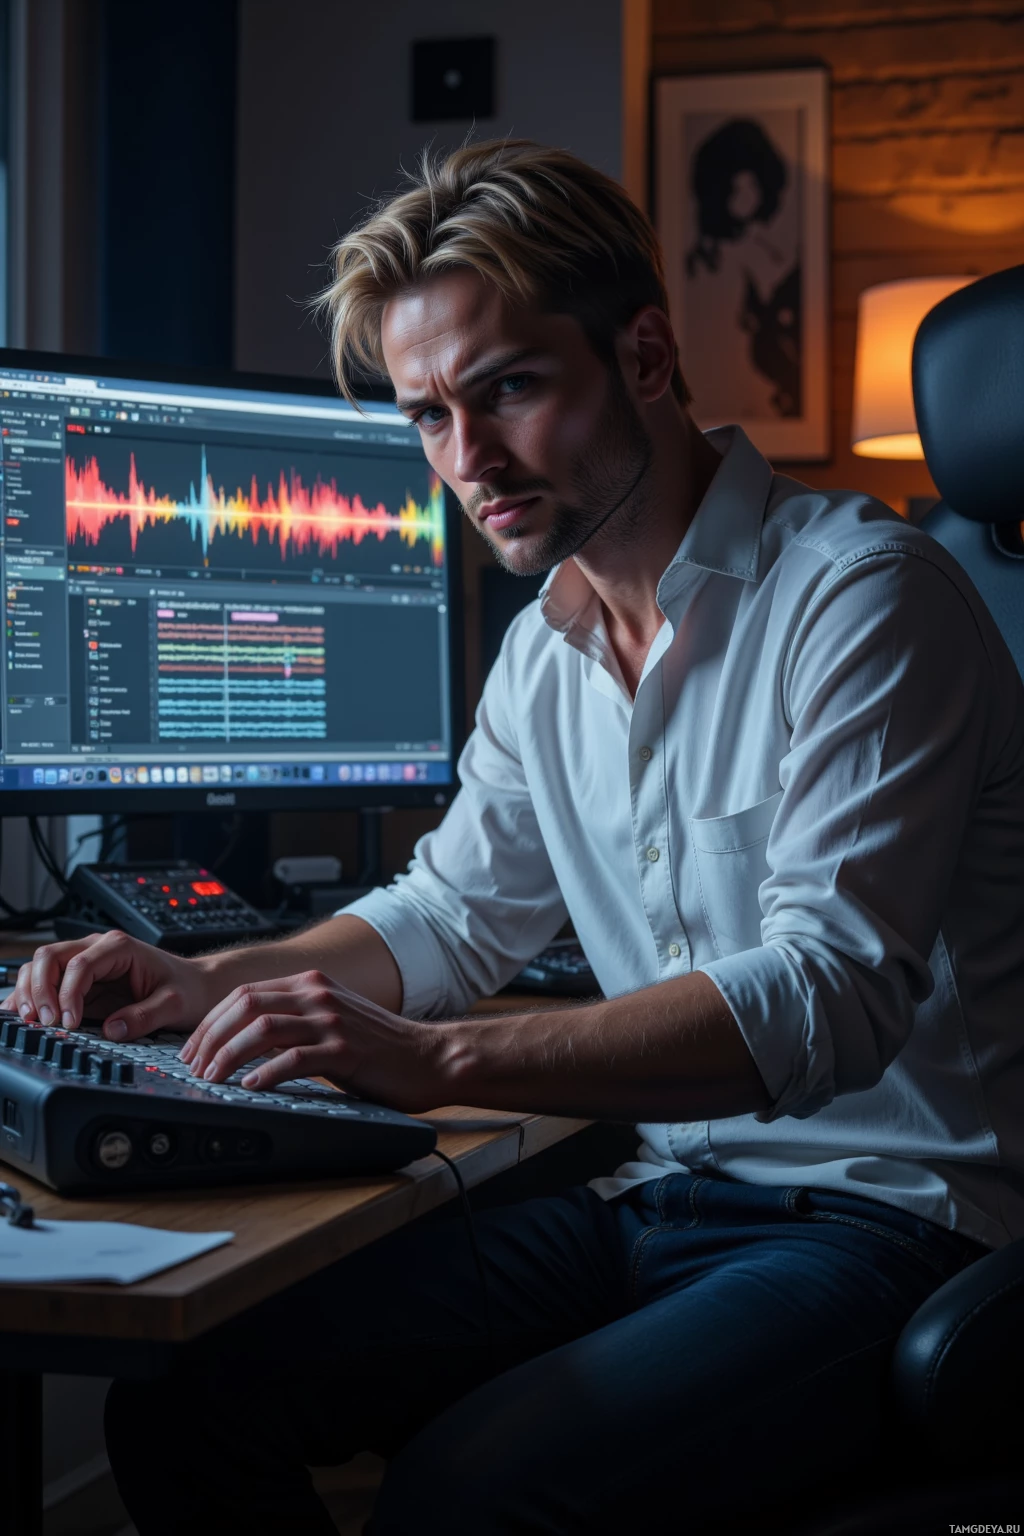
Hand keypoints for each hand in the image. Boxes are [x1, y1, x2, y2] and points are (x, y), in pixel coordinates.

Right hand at [3, 931, 216, 1039]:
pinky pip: (46, 982)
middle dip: (40, 990)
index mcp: (119, 947)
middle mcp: (98, 949)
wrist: (197, 985)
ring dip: (31, 992)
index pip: (79, 965)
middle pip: (50, 957)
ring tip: (33, 1021)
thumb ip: (144, 1016)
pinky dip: (31, 996)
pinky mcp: (81, 981)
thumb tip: (111, 1030)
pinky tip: (24, 1014)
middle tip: (46, 1022)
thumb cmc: (187, 988)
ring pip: (41, 966)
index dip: (67, 995)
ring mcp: (86, 962)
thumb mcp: (174, 1004)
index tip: (68, 1023)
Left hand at [180, 971, 447, 1112]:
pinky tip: (250, 1087)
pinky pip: (294, 1059)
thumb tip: (246, 1040)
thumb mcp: (332, 1019)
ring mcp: (332, 1021)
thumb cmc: (381, 1047)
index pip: (243, 993)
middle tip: (194, 1066)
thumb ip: (296, 1019)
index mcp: (311, 984)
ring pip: (263, 1029)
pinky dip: (265, 1073)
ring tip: (213, 1079)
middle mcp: (318, 995)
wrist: (429, 1058)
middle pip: (245, 1006)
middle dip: (211, 1037)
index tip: (193, 1048)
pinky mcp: (345, 1051)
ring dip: (229, 1055)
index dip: (210, 1021)